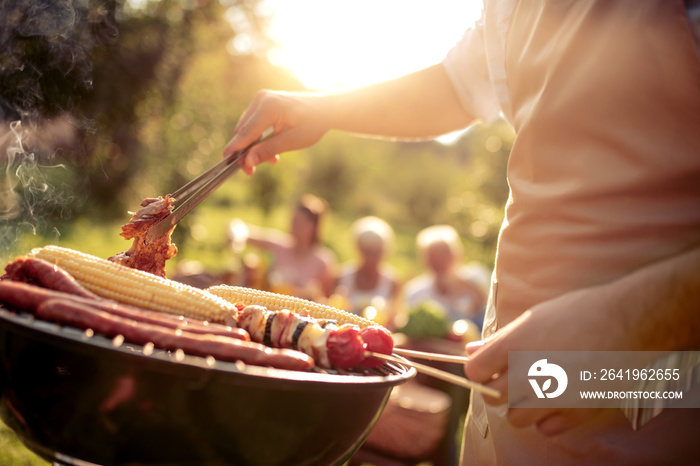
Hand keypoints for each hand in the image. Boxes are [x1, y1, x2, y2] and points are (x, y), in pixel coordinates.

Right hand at [223, 90, 330, 174]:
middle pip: (243, 131)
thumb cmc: (313, 124)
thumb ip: (268, 150)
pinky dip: (258, 139)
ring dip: (253, 147)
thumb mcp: (292, 141)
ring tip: (272, 160)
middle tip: (250, 172)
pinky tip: (271, 151)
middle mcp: (261, 99)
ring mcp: (260, 100)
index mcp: (269, 106)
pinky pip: (253, 124)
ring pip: (246, 129)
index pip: (246, 132)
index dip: (235, 149)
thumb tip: (247, 162)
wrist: (325, 109)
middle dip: (245, 152)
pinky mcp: (262, 103)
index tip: (225, 163)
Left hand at [464, 282, 623, 435]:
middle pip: (492, 397)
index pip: (475, 371)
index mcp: (514, 346)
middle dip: (501, 388)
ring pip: (516, 418)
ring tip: (542, 386)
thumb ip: (500, 340)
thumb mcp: (534, 318)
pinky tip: (561, 397)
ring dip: (524, 406)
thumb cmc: (579, 313)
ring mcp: (553, 396)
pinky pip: (546, 428)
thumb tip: (471, 350)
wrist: (630, 320)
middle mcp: (529, 373)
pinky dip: (550, 417)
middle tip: (520, 375)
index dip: (481, 369)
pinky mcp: (576, 412)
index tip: (491, 366)